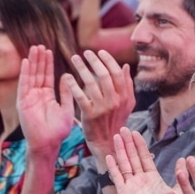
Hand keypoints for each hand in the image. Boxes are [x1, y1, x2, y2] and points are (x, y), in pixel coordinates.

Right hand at [17, 46, 74, 157]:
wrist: (48, 144)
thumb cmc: (58, 131)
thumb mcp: (67, 109)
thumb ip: (66, 93)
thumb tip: (67, 76)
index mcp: (47, 96)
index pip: (47, 76)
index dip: (48, 64)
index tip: (49, 51)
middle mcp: (37, 95)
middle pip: (38, 73)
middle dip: (39, 60)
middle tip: (41, 45)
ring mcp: (29, 98)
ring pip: (30, 76)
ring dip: (32, 62)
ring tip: (34, 49)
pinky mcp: (23, 103)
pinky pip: (23, 85)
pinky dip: (24, 74)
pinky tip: (25, 62)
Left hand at [66, 50, 134, 165]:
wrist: (107, 142)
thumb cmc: (116, 120)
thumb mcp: (127, 104)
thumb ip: (127, 85)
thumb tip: (125, 66)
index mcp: (125, 96)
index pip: (117, 73)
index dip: (108, 60)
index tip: (99, 52)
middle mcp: (115, 101)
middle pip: (104, 75)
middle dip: (94, 61)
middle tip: (86, 52)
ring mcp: (102, 108)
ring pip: (91, 83)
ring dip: (82, 68)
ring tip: (75, 59)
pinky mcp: (90, 115)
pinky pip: (80, 97)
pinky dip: (73, 85)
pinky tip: (67, 77)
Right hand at [106, 127, 177, 193]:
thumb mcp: (177, 189)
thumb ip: (181, 174)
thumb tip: (185, 159)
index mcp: (151, 178)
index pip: (144, 157)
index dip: (139, 145)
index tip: (136, 132)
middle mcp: (139, 180)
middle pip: (132, 157)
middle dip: (128, 143)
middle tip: (123, 128)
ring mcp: (131, 186)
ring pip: (124, 164)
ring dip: (120, 151)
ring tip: (116, 137)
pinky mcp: (124, 193)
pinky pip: (117, 178)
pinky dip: (113, 168)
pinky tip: (109, 157)